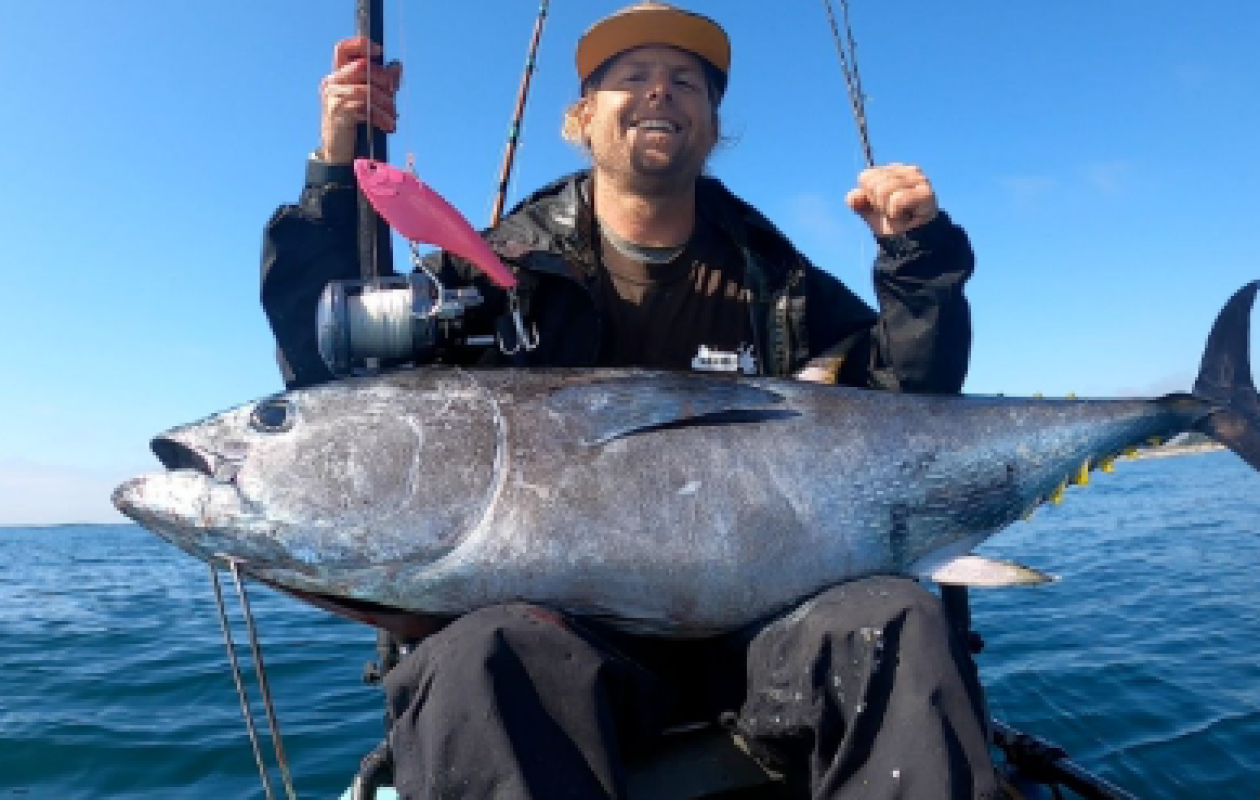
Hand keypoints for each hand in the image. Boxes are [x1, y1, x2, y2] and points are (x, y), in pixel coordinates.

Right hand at [317, 36, 402, 163]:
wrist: (339, 153)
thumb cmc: (356, 125)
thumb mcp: (372, 100)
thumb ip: (382, 83)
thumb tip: (397, 66)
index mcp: (338, 76)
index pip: (342, 49)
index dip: (360, 44)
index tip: (379, 52)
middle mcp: (331, 83)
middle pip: (362, 67)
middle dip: (384, 79)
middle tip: (394, 95)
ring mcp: (332, 98)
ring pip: (366, 89)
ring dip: (385, 103)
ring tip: (393, 117)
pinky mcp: (337, 113)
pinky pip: (364, 108)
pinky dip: (381, 117)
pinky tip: (388, 126)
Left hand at [845, 164, 938, 235]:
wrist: (914, 241)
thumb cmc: (893, 222)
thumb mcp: (870, 212)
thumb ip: (858, 202)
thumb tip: (851, 197)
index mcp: (891, 171)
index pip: (865, 177)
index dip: (868, 197)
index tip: (881, 206)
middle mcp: (906, 170)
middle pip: (873, 183)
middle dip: (877, 204)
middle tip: (891, 212)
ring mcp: (918, 179)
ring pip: (883, 191)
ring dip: (886, 211)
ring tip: (899, 215)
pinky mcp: (925, 192)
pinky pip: (896, 201)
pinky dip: (895, 214)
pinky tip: (906, 218)